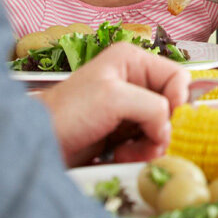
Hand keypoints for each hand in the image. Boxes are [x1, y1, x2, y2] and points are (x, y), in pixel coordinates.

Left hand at [38, 42, 188, 166]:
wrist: (38, 145)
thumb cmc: (68, 112)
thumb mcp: (114, 98)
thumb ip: (152, 106)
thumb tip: (169, 128)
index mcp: (132, 60)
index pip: (177, 75)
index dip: (179, 98)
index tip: (168, 120)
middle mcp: (133, 81)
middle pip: (172, 104)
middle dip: (163, 127)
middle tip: (151, 143)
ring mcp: (128, 108)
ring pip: (162, 127)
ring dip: (152, 144)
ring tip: (130, 152)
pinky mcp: (122, 132)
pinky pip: (148, 143)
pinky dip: (141, 153)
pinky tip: (122, 156)